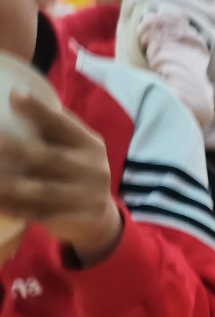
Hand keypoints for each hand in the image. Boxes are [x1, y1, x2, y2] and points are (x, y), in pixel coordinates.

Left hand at [0, 93, 121, 264]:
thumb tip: (13, 96)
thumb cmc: (77, 173)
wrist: (100, 221)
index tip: (14, 95)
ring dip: (11, 184)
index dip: (39, 111)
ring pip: (43, 190)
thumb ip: (55, 132)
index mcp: (91, 145)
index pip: (64, 125)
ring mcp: (85, 197)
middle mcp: (93, 170)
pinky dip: (16, 208)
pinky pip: (40, 214)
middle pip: (52, 158)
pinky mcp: (74, 220)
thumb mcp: (77, 150)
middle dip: (19, 150)